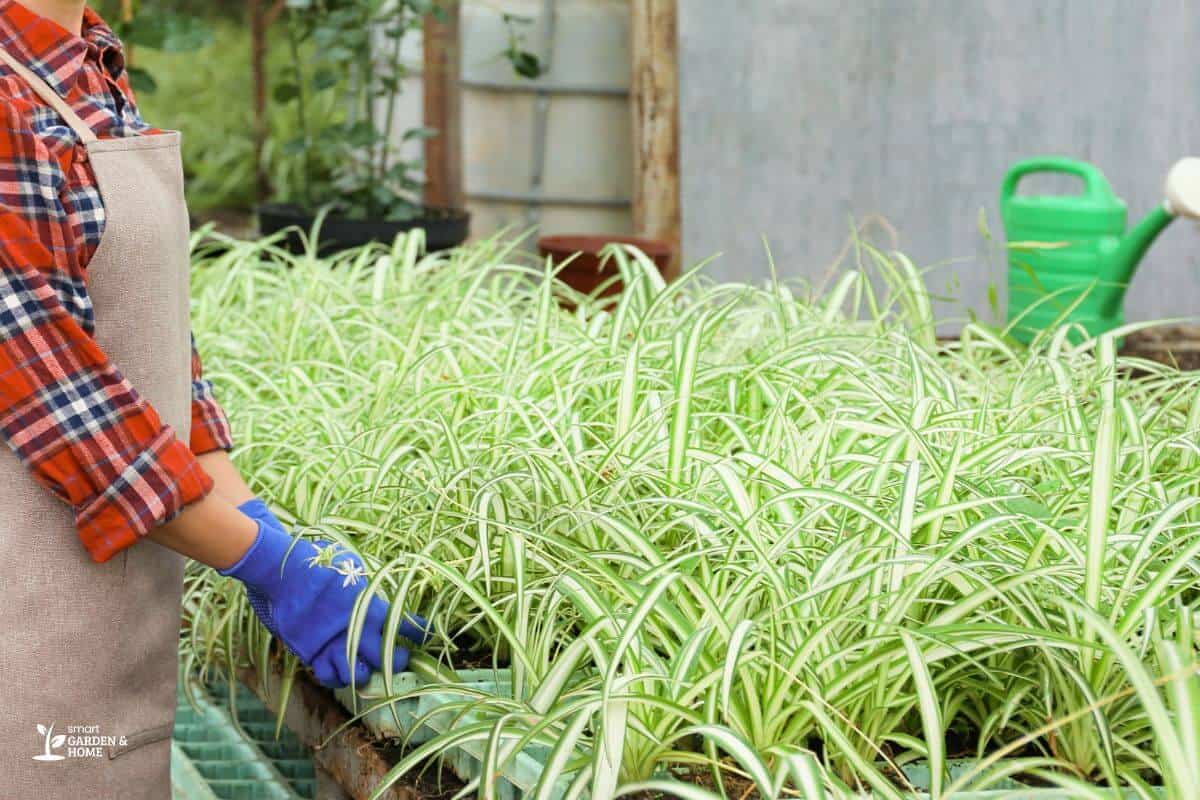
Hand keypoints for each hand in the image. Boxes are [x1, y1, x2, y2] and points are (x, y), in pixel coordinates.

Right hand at [221, 499, 430, 687]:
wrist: (279, 569)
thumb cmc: (314, 561)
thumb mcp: (349, 565)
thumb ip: (365, 584)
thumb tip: (377, 589)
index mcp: (368, 604)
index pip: (403, 624)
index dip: (417, 632)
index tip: (423, 636)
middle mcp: (353, 627)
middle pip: (386, 656)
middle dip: (398, 660)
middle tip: (400, 658)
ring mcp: (330, 642)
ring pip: (358, 674)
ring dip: (367, 674)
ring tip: (370, 669)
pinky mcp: (309, 651)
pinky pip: (328, 675)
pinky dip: (337, 678)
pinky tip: (342, 674)